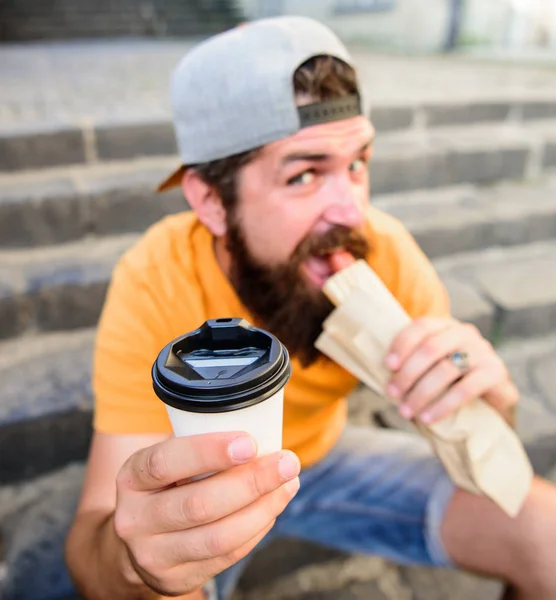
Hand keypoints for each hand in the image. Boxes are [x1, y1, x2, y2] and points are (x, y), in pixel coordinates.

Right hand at [114, 433, 299, 596]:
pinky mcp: (176, 579)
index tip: (249, 443)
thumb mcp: (167, 459)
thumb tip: (261, 428)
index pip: (165, 462)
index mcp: (132, 477)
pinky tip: (272, 507)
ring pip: (218, 537)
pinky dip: (256, 530)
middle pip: (198, 504)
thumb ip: (200, 446)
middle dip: (250, 482)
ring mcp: (153, 554)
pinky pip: (226, 556)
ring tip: (288, 484)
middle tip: (286, 462)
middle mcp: (135, 519)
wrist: (135, 541)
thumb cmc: (165, 485)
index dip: (208, 452)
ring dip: (262, 508)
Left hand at [385, 317, 518, 423]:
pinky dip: (443, 405)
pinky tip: (427, 418)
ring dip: (421, 393)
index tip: (388, 366)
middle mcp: (465, 333)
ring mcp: (483, 351)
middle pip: (431, 348)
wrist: (491, 402)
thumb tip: (378, 374)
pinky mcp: (496, 374)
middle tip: (391, 393)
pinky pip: (466, 389)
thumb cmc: (449, 382)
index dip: (402, 344)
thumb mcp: (429, 367)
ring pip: (446, 370)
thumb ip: (410, 364)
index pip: (421, 326)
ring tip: (405, 411)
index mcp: (445, 326)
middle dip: (407, 373)